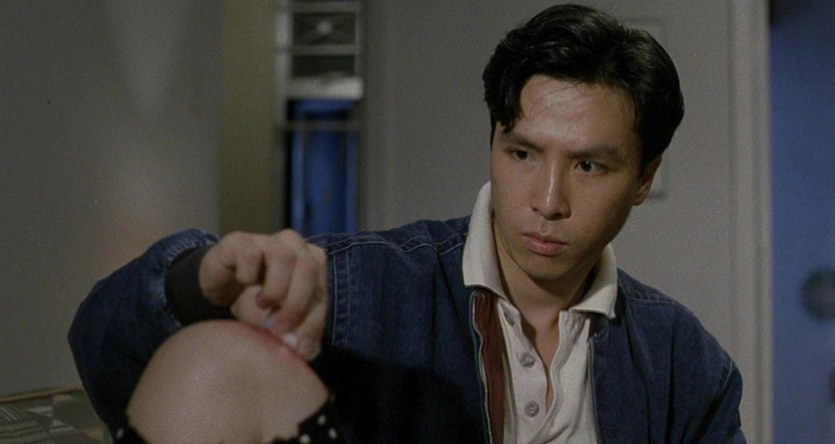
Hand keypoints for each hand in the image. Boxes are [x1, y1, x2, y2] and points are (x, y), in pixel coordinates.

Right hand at [198, 230, 327, 359]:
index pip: (322, 291)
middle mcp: (294, 246)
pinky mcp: (240, 241)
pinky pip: (251, 254)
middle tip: (279, 327)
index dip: (313, 320)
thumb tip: (306, 350)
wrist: (221, 290)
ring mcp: (267, 240)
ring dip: (274, 288)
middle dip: (296, 303)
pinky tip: (243, 282)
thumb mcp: (280, 322)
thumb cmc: (256, 303)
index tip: (299, 346)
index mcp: (312, 264)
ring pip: (283, 256)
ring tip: (262, 304)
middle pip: (308, 267)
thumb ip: (297, 332)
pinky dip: (248, 274)